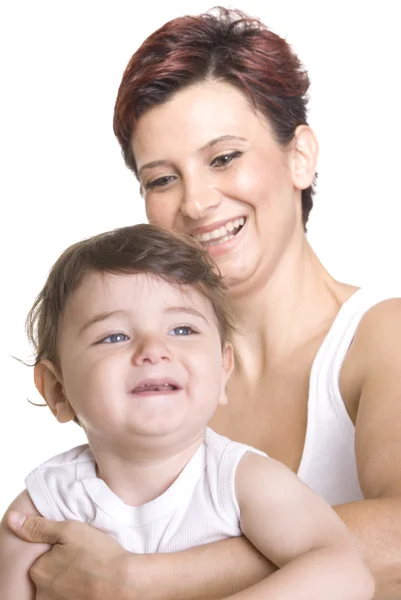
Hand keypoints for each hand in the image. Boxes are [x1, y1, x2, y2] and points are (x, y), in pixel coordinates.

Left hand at [7, 511, 133, 599]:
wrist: (124, 583)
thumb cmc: (99, 555)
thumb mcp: (69, 531)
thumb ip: (38, 526)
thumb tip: (12, 519)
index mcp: (39, 570)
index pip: (39, 559)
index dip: (56, 550)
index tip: (72, 548)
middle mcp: (43, 593)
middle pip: (47, 574)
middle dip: (61, 566)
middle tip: (83, 559)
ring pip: (58, 588)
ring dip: (69, 580)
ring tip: (89, 571)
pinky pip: (68, 597)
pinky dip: (77, 591)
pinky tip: (91, 583)